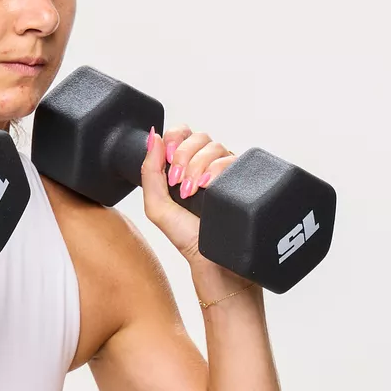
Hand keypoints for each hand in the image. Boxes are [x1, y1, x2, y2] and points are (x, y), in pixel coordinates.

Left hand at [139, 124, 237, 263]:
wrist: (211, 258)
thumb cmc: (186, 237)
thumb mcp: (156, 205)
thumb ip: (149, 171)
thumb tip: (152, 137)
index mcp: (185, 166)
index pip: (182, 133)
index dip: (175, 139)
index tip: (167, 160)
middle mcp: (206, 165)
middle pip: (198, 137)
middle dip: (183, 155)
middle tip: (177, 181)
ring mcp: (225, 171)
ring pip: (215, 146)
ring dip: (198, 166)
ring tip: (192, 191)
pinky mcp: (242, 178)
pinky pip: (232, 159)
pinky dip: (216, 170)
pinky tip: (207, 186)